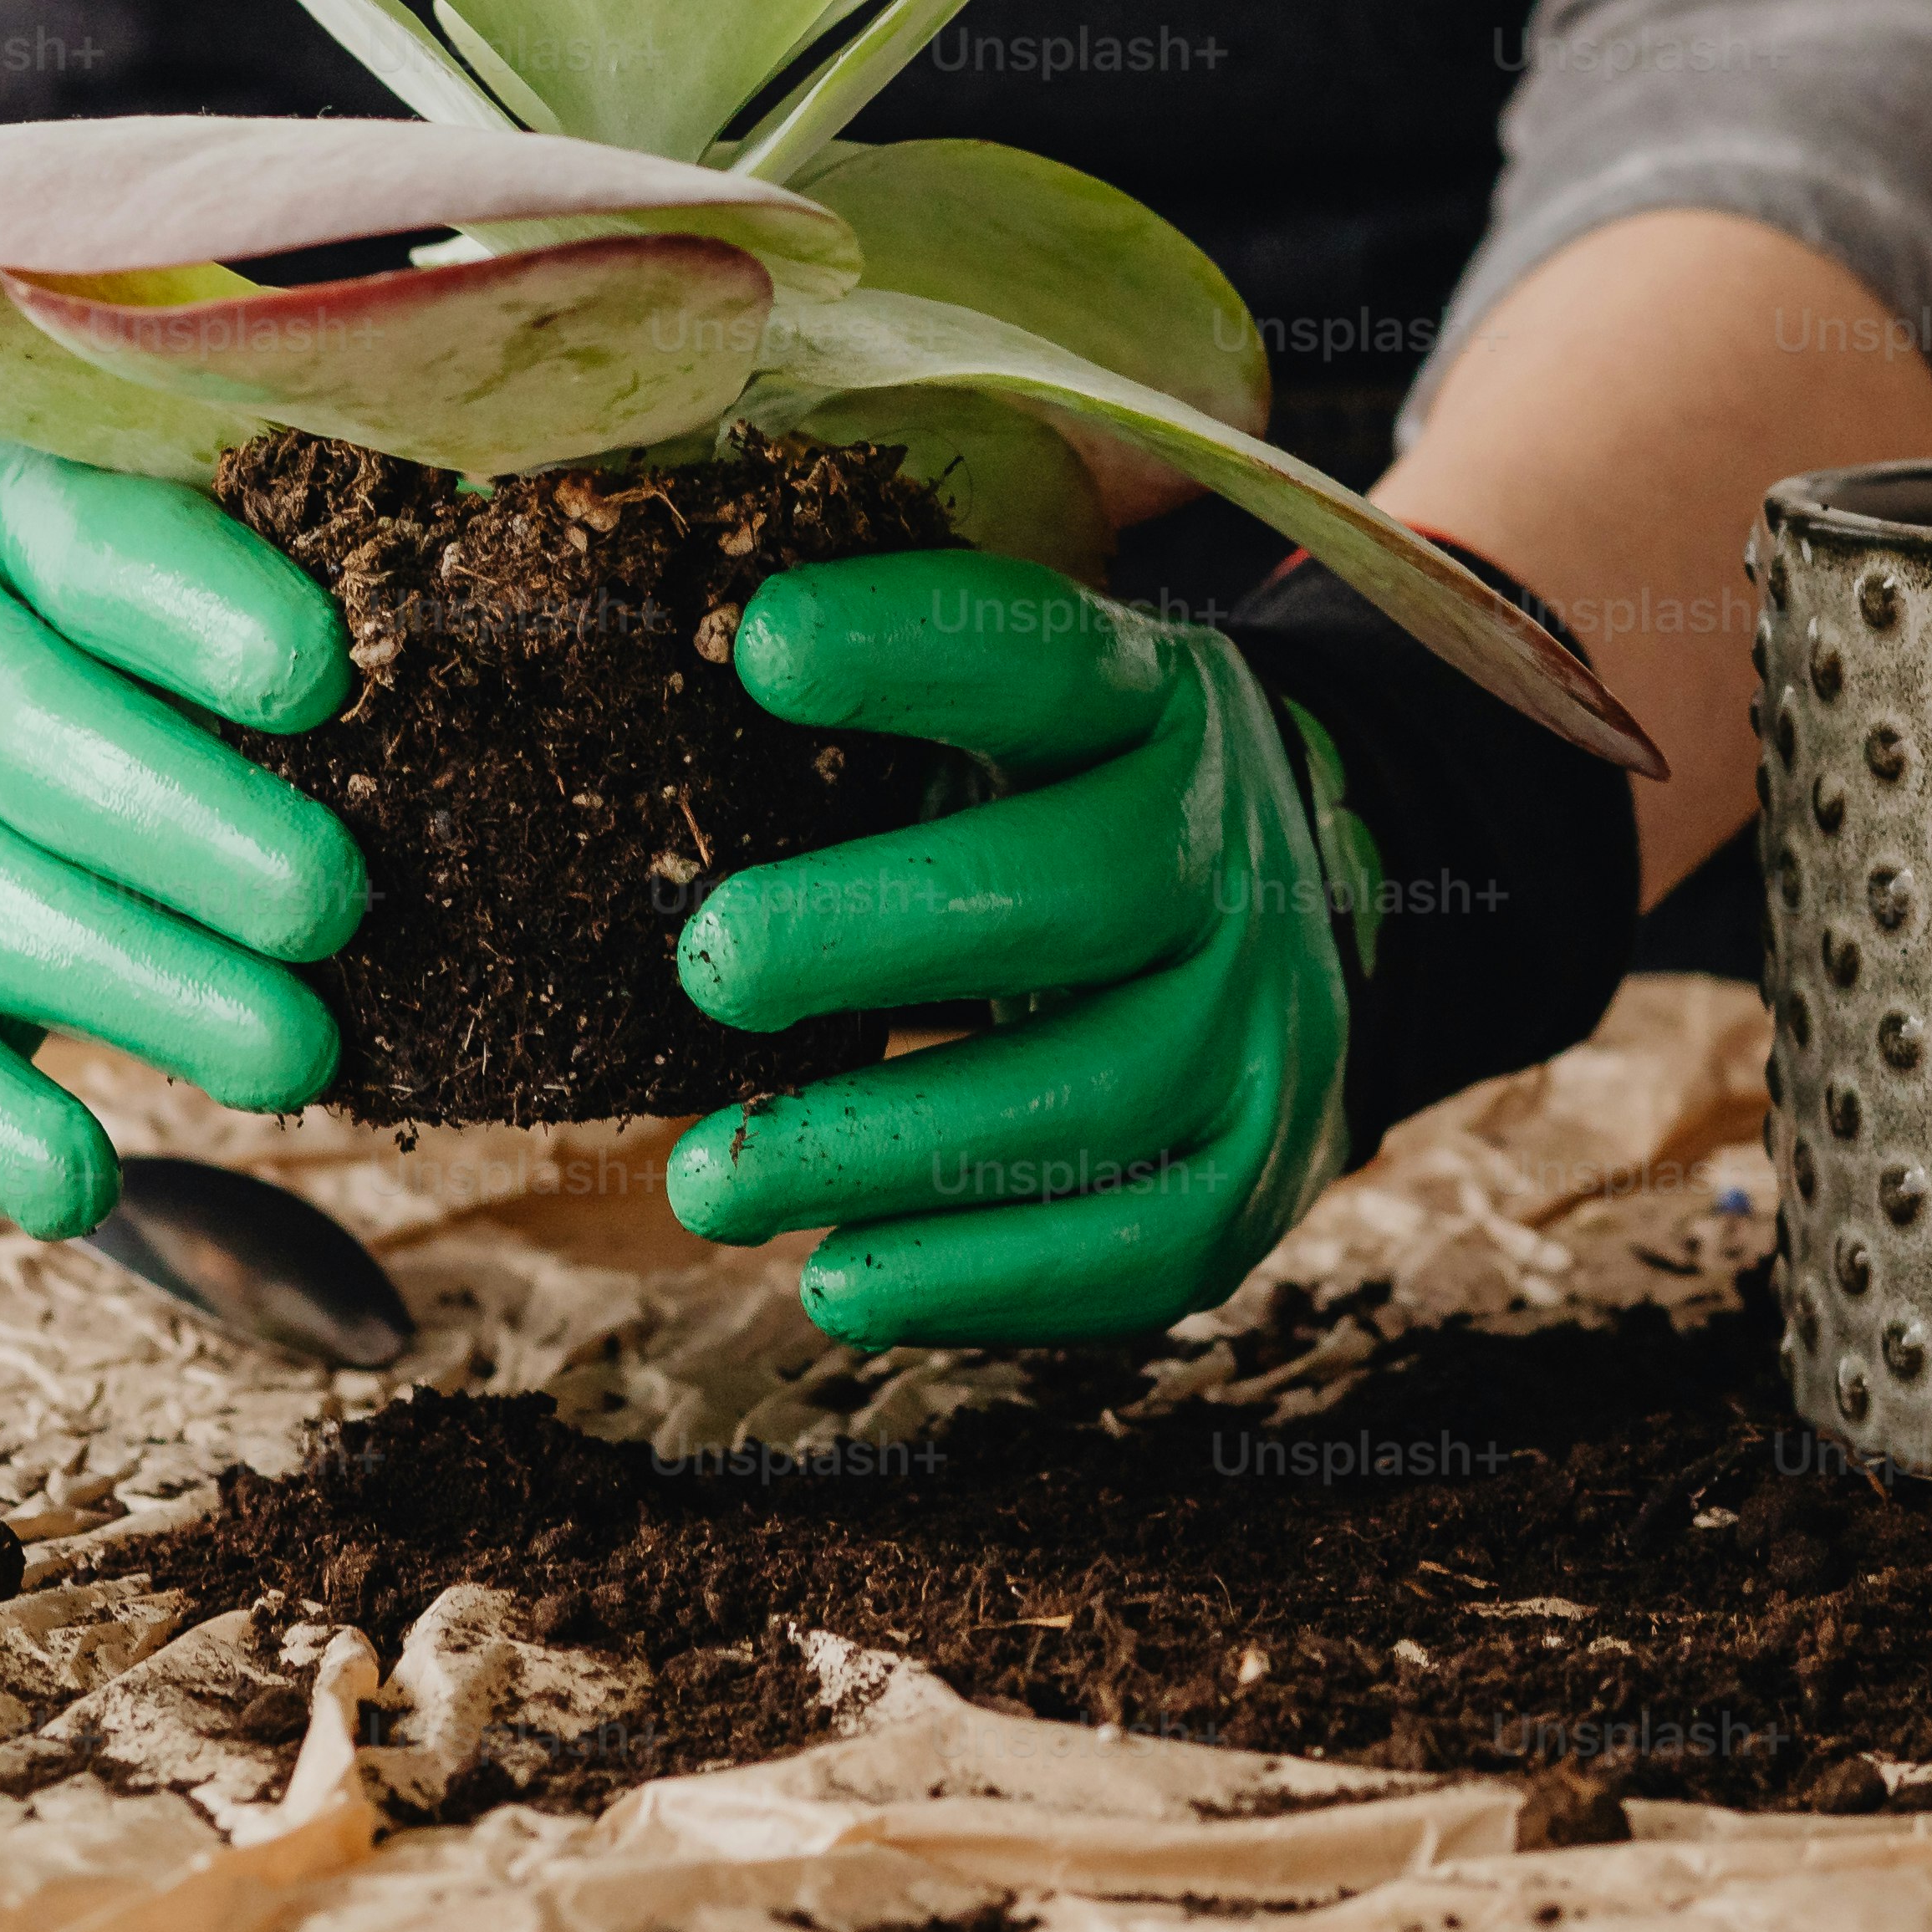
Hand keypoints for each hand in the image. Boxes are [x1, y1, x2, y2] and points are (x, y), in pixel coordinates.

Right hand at [0, 442, 368, 1234]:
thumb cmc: (148, 612)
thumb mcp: (211, 528)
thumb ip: (321, 549)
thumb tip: (505, 577)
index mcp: (29, 517)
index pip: (97, 547)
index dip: (197, 610)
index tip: (322, 673)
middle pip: (34, 739)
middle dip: (192, 835)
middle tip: (335, 906)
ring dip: (136, 990)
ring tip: (294, 1057)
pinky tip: (87, 1184)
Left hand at [657, 553, 1373, 1345]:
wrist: (1290, 931)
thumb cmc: (1068, 809)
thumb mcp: (1018, 718)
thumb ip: (891, 708)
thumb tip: (641, 700)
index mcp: (1158, 707)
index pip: (1056, 660)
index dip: (918, 650)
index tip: (764, 649)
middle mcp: (1228, 859)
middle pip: (1086, 888)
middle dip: (881, 931)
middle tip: (713, 964)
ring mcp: (1257, 1027)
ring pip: (1096, 1095)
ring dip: (884, 1147)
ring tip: (706, 1179)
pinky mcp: (1247, 1179)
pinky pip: (1131, 1251)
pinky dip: (974, 1281)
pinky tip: (834, 1282)